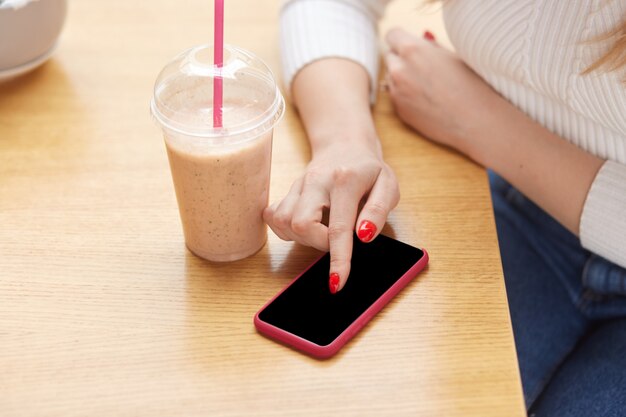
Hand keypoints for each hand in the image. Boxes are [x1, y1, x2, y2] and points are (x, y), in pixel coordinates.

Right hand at [264, 138, 399, 292]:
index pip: (338, 227)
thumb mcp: (388, 185)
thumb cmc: (369, 169)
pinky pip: (274, 217)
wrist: (345, 144)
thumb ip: (379, 211)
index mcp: (345, 180)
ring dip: (302, 237)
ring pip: (283, 222)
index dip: (338, 259)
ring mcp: (297, 185)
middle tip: (335, 240)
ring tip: (322, 231)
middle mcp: (316, 181)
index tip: (336, 282)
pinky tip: (306, 226)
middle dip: (317, 244)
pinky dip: (286, 229)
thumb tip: (365, 236)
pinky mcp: (287, 191)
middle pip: (301, 224)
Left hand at [384, 28, 500, 160]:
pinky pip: (396, 95)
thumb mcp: (452, 55)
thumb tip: (421, 39)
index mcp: (412, 50)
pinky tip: (428, 100)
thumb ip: (430, 47)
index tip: (410, 45)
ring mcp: (396, 92)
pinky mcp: (398, 110)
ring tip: (429, 86)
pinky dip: (406, 95)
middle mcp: (399, 70)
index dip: (402, 40)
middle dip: (402, 58)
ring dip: (403, 77)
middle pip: (390, 56)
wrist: (475, 121)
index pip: (392, 35)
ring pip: (392, 77)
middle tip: (423, 66)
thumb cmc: (471, 84)